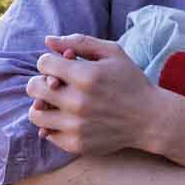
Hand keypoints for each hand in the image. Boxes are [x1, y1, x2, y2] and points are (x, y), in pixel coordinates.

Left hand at [25, 33, 154, 156]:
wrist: (150, 119)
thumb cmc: (131, 81)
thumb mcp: (113, 53)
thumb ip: (79, 43)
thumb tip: (48, 41)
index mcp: (86, 76)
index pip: (43, 63)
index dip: (51, 61)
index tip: (62, 66)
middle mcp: (78, 102)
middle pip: (34, 88)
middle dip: (43, 81)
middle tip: (56, 84)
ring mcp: (76, 126)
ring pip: (35, 114)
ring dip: (43, 105)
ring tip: (57, 103)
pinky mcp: (77, 144)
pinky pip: (48, 134)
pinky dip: (54, 125)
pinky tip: (68, 119)